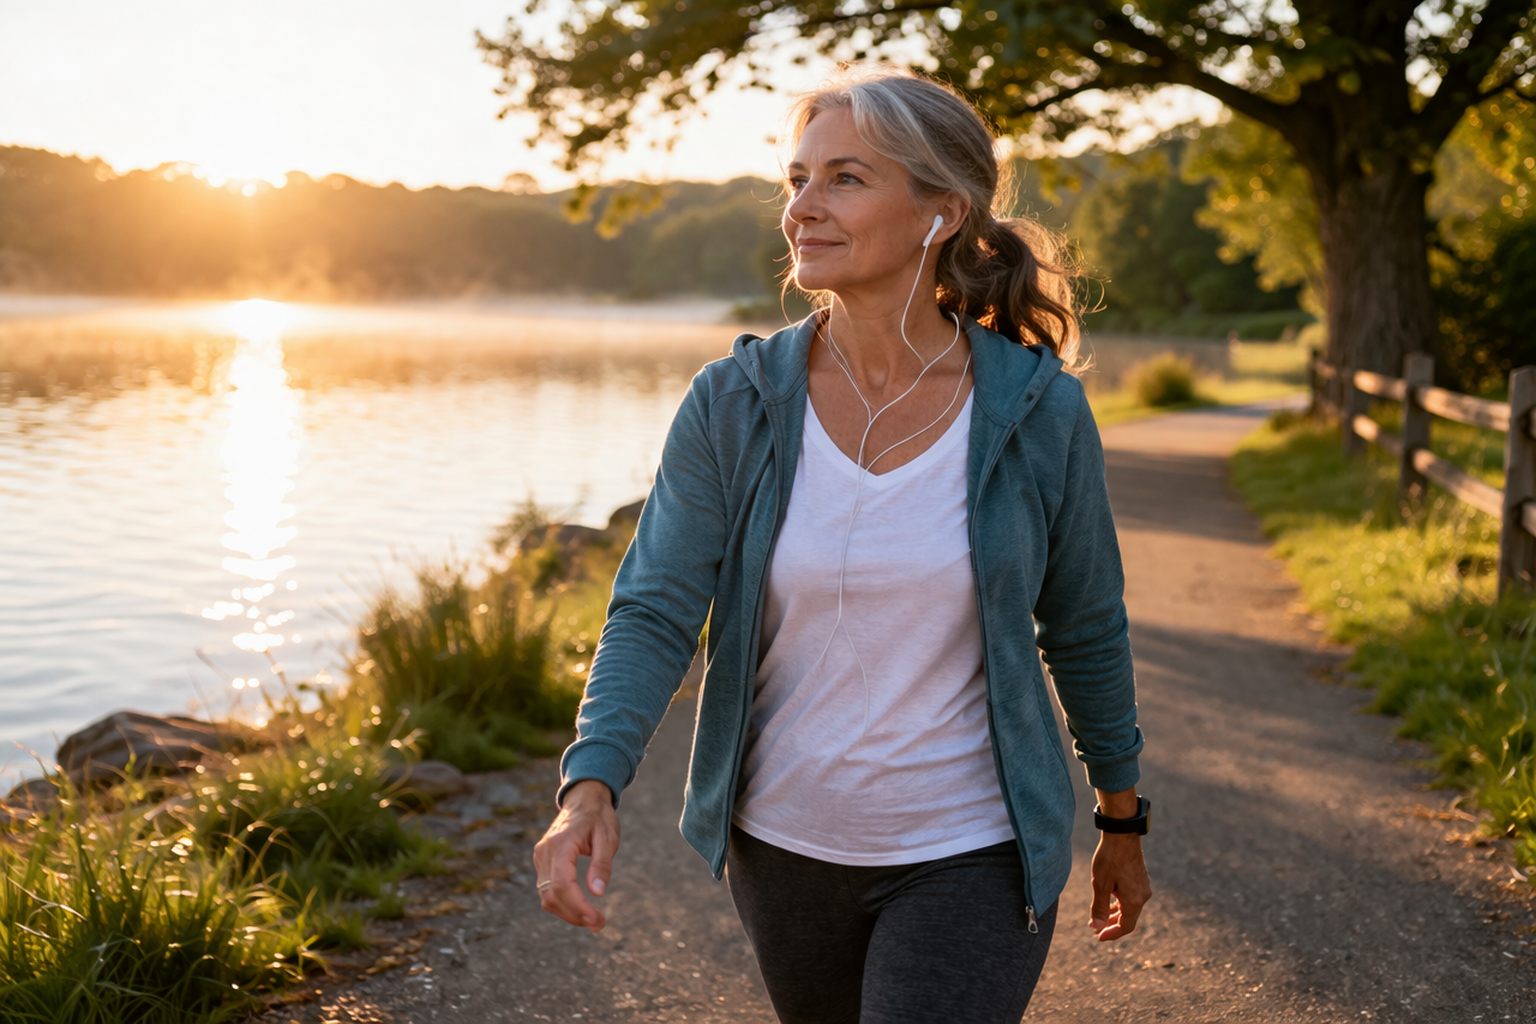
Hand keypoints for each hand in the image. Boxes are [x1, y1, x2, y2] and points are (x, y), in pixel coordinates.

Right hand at [532, 779, 618, 932]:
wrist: (583, 799)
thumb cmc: (599, 817)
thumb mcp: (608, 838)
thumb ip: (602, 865)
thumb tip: (598, 893)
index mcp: (561, 845)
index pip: (562, 885)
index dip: (578, 907)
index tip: (597, 920)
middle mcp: (545, 852)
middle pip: (551, 895)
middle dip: (574, 915)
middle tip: (599, 925)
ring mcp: (541, 856)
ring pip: (546, 896)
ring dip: (568, 913)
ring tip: (592, 920)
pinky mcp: (542, 861)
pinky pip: (547, 889)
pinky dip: (562, 903)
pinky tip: (580, 908)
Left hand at [1089, 832, 1151, 940]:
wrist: (1122, 834)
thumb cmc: (1110, 858)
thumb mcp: (1100, 884)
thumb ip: (1100, 907)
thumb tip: (1098, 927)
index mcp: (1134, 901)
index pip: (1126, 927)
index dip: (1112, 934)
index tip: (1098, 937)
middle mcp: (1142, 896)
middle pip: (1128, 918)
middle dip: (1111, 925)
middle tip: (1095, 929)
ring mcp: (1143, 887)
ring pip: (1130, 907)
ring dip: (1115, 914)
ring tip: (1099, 917)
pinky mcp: (1140, 878)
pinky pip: (1131, 898)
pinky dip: (1120, 903)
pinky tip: (1109, 901)